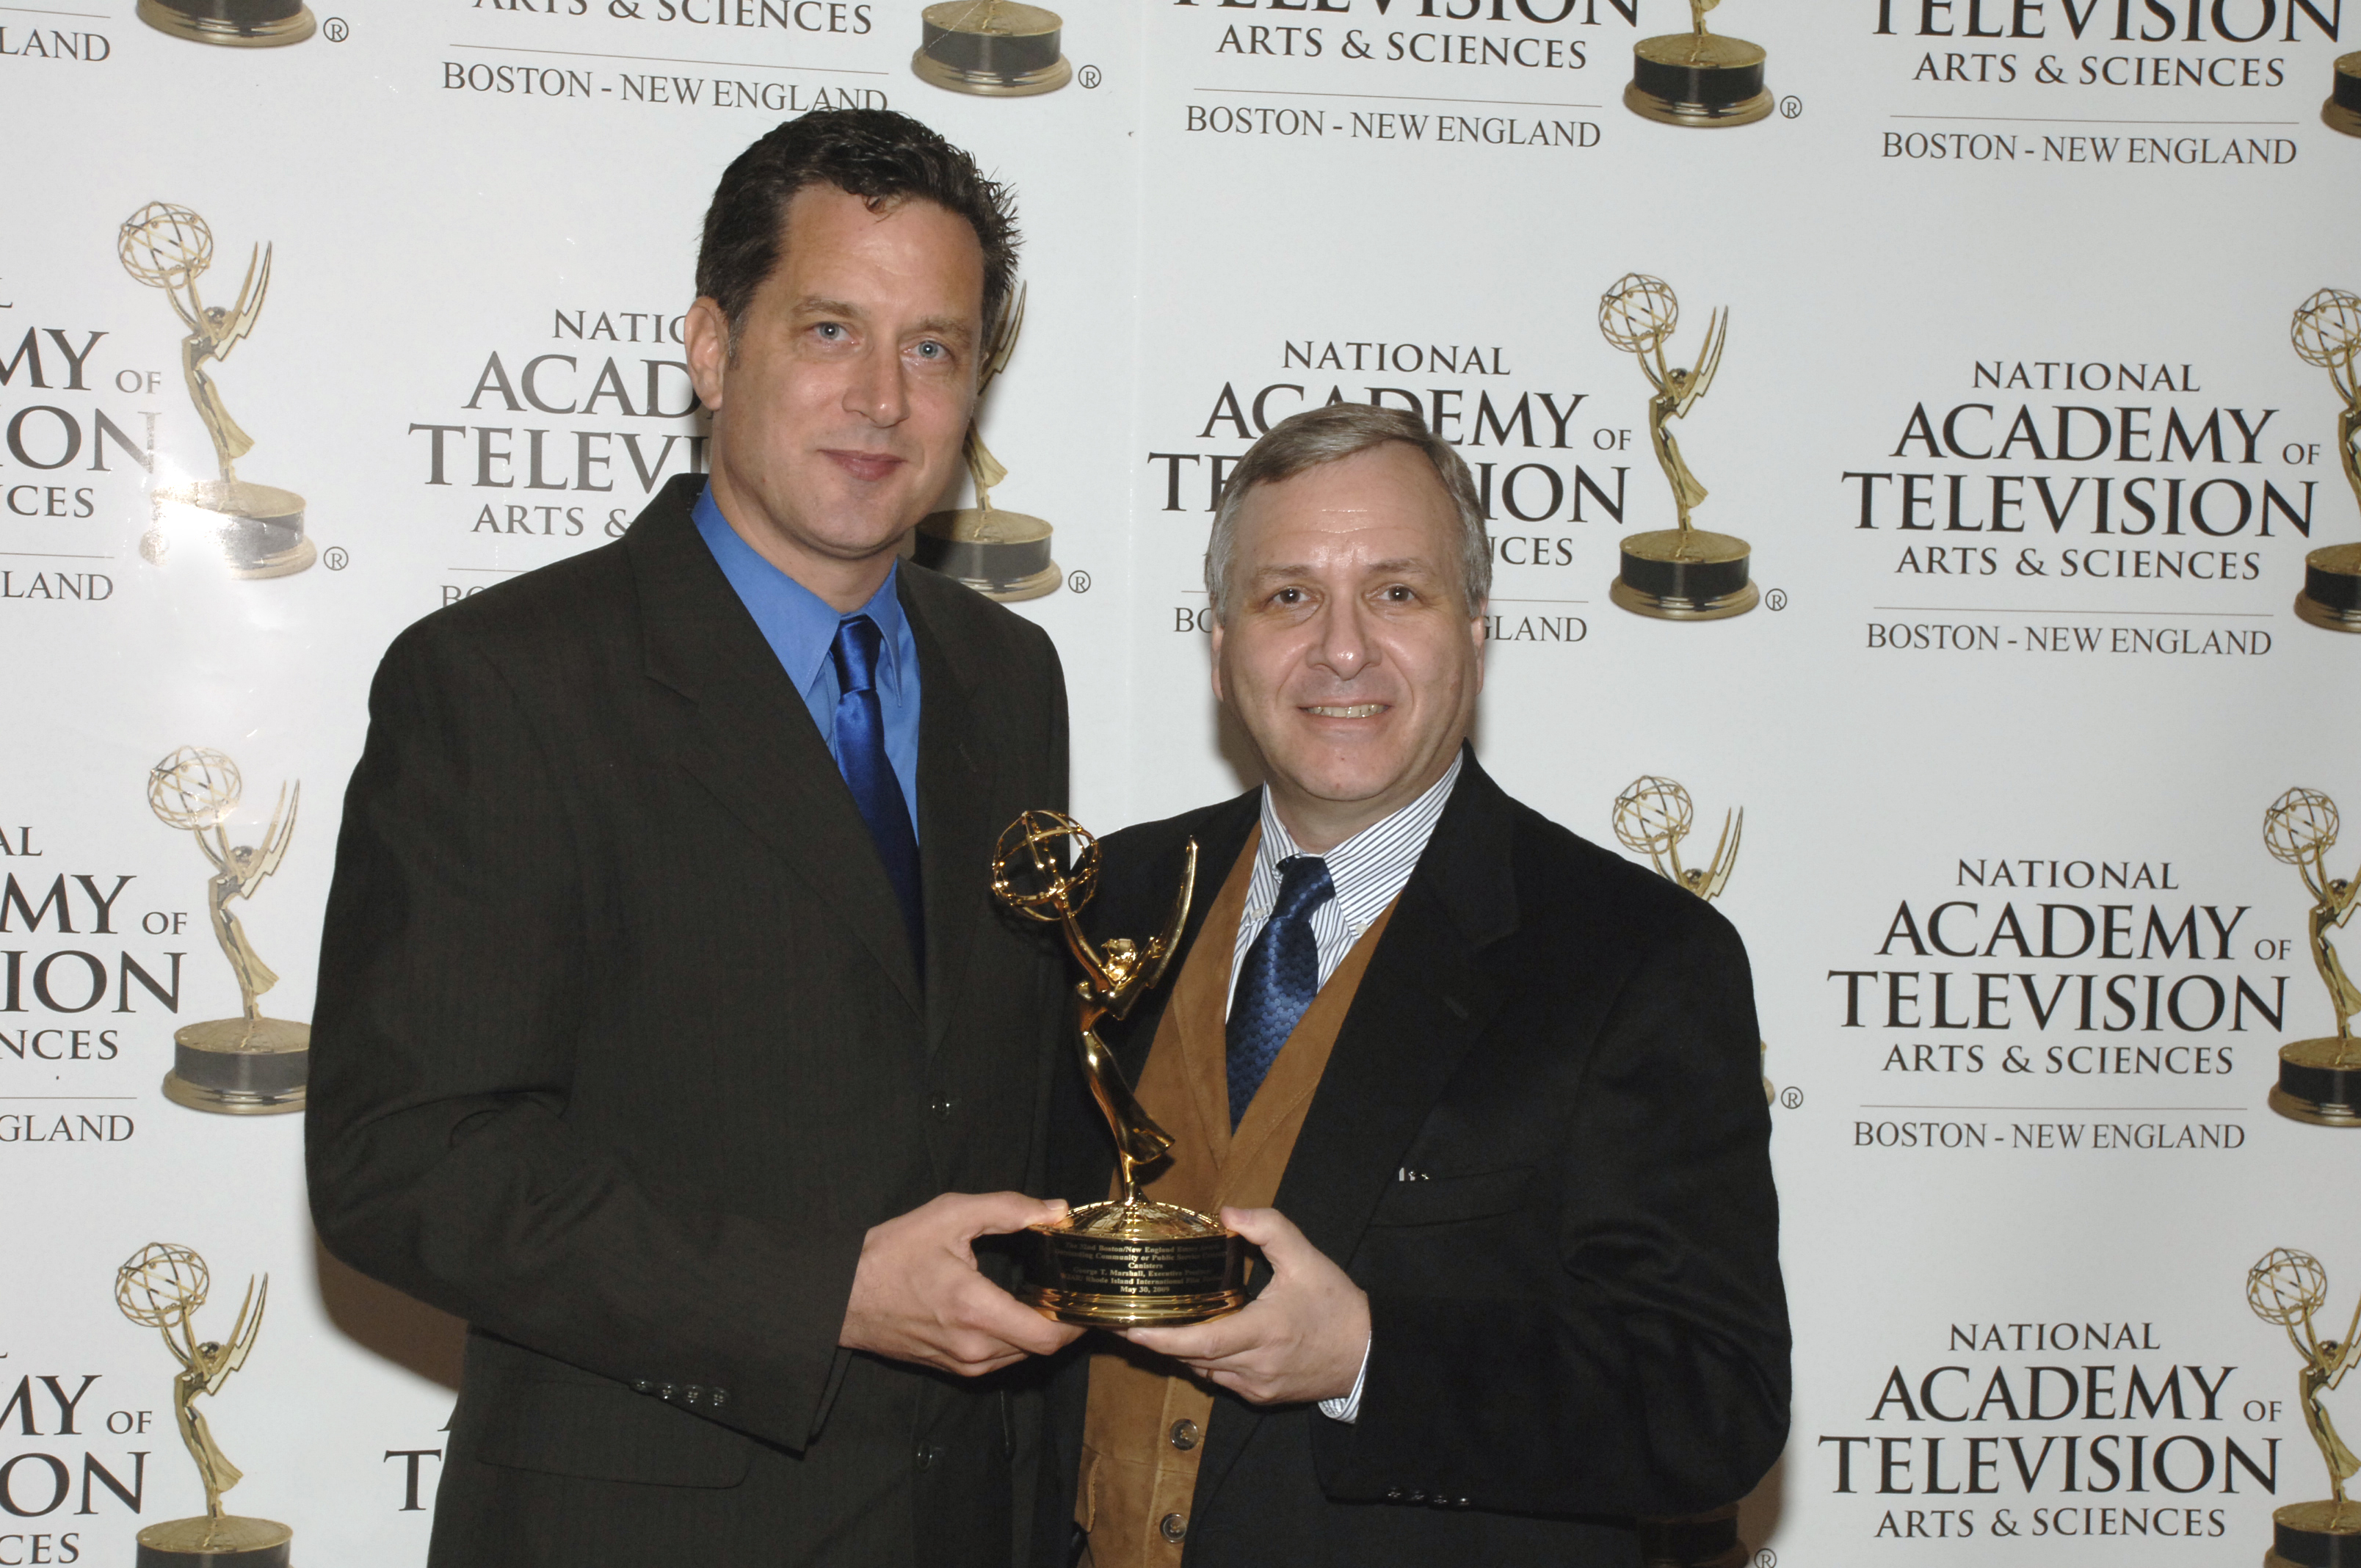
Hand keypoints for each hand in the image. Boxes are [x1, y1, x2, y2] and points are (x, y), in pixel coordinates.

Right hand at [839, 1192, 1082, 1375]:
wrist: (841, 1296)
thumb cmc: (891, 1254)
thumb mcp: (949, 1215)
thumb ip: (1008, 1209)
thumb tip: (1057, 1211)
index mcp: (976, 1310)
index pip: (1049, 1337)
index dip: (1078, 1322)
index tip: (1089, 1295)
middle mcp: (974, 1347)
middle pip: (1042, 1347)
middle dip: (1063, 1320)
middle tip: (1073, 1286)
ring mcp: (963, 1363)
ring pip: (1023, 1356)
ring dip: (1040, 1330)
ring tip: (1048, 1294)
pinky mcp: (953, 1368)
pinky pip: (1001, 1359)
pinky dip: (1016, 1338)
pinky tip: (1015, 1308)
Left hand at [1122, 1206, 1368, 1405]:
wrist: (1368, 1354)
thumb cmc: (1337, 1306)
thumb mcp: (1307, 1257)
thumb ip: (1268, 1228)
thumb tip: (1227, 1215)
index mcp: (1264, 1331)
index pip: (1201, 1342)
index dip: (1162, 1337)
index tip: (1130, 1326)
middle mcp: (1255, 1365)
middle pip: (1192, 1358)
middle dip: (1157, 1342)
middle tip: (1125, 1321)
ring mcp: (1257, 1386)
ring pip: (1203, 1371)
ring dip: (1180, 1352)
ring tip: (1155, 1325)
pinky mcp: (1261, 1396)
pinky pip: (1221, 1379)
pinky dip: (1204, 1361)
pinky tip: (1198, 1339)